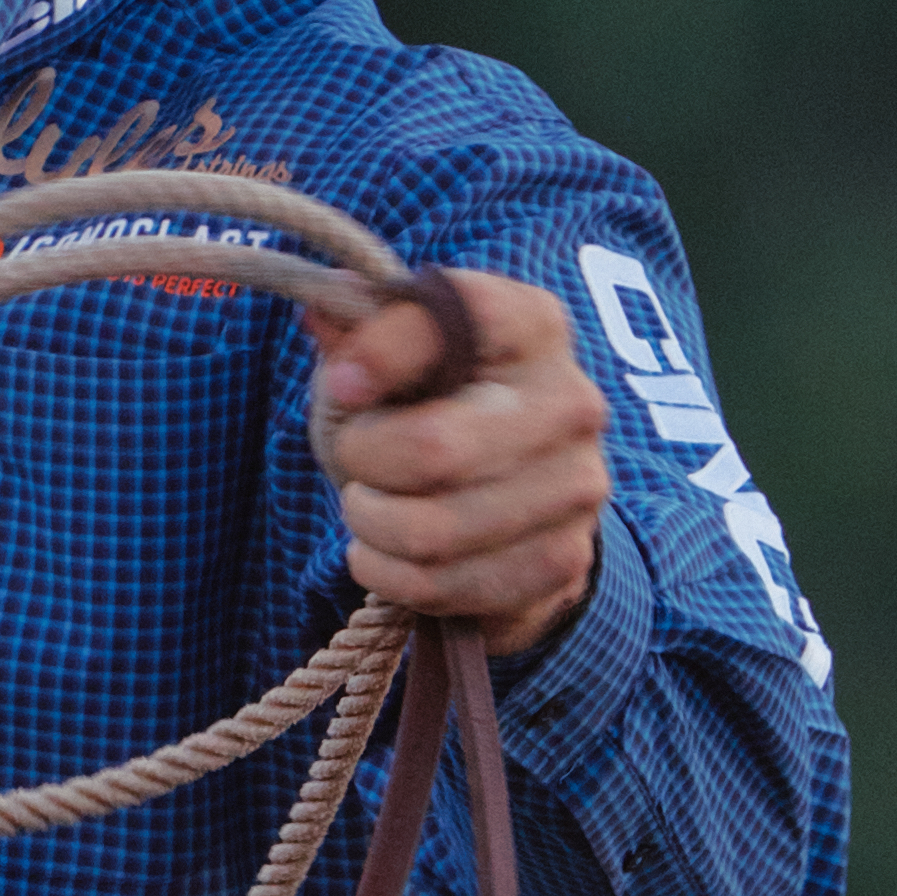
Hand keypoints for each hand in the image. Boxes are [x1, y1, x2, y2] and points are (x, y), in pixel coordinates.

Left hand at [316, 267, 607, 655]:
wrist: (512, 502)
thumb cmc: (437, 411)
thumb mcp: (396, 359)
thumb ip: (358, 327)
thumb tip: (320, 311)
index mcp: (533, 325)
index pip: (458, 314)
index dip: (380, 351)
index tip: (343, 385)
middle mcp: (571, 401)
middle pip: (432, 449)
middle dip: (363, 461)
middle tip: (357, 460)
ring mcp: (576, 488)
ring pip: (428, 531)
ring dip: (369, 524)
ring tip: (370, 508)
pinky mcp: (560, 562)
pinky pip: (438, 585)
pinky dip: (387, 573)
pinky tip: (388, 553)